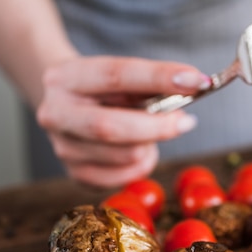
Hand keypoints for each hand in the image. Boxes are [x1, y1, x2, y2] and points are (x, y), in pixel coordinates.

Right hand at [36, 56, 211, 187]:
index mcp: (65, 78)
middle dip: (158, 126)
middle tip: (187, 121)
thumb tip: (192, 87)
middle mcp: (56, 113)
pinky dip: (143, 164)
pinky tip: (138, 149)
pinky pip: (126, 176)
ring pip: (126, 155)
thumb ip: (152, 84)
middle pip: (111, 127)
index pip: (116, 75)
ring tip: (150, 132)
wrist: (70, 106)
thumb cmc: (107, 91)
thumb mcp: (123, 78)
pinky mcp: (77, 174)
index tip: (195, 80)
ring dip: (151, 145)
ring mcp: (63, 148)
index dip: (159, 77)